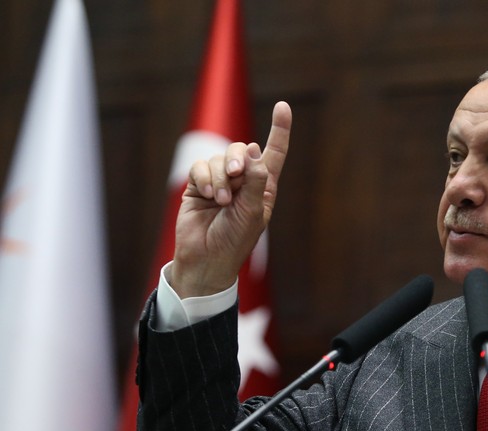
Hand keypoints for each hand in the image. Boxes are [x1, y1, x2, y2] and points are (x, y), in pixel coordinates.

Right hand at [169, 101, 291, 297]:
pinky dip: (203, 178)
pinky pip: (200, 167)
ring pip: (219, 158)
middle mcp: (243, 181)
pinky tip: (205, 195)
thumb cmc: (234, 240)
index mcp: (263, 187)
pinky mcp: (198, 185)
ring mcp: (220, 182)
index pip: (274, 153)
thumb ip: (255, 180)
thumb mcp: (252, 211)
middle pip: (241, 150)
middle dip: (236, 158)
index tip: (283, 106)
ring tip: (219, 200)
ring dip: (219, 177)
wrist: (205, 259)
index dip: (279, 130)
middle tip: (235, 175)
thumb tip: (252, 147)